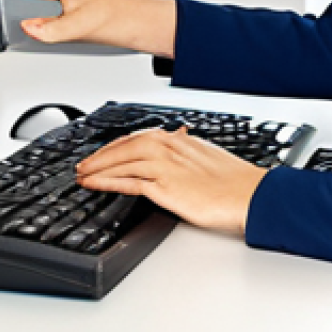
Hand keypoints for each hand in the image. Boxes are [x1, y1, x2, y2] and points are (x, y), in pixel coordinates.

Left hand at [75, 127, 266, 235]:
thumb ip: (187, 146)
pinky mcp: (163, 186)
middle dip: (101, 155)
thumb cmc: (234, 180)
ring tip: (82, 175)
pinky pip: (127, 181)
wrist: (249, 194)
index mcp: (178, 139)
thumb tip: (179, 137)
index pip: (138, 136)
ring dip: (98, 167)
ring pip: (121, 161)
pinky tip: (94, 184)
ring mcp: (164, 166)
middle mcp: (168, 148)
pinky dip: (106, 180)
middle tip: (84, 164)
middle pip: (124, 146)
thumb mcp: (207, 153)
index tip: (104, 151)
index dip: (116, 145)